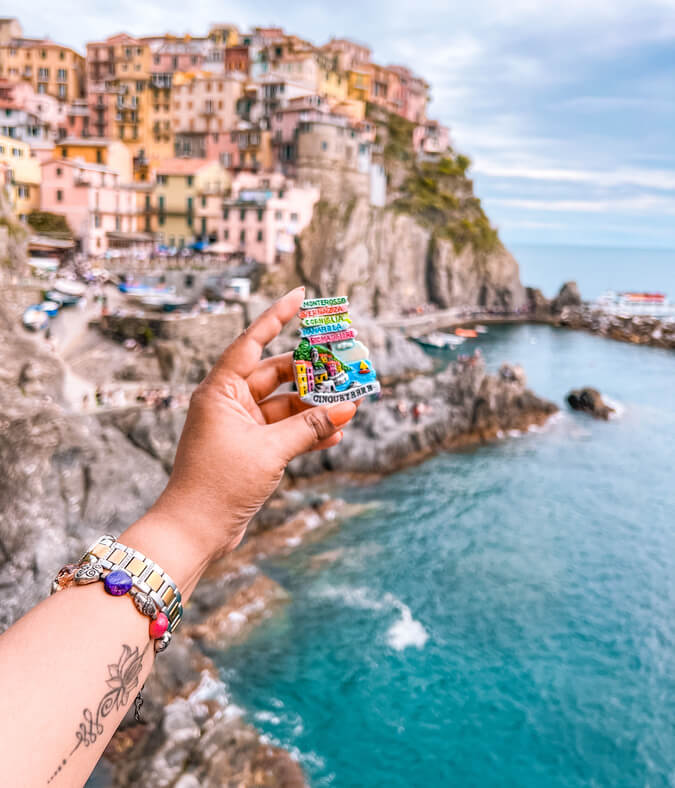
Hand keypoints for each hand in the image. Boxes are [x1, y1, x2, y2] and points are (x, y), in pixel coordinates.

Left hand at [150, 287, 357, 562]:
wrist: (195, 532)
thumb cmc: (219, 484)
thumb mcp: (270, 451)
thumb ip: (310, 426)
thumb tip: (349, 409)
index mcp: (220, 391)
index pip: (253, 342)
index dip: (277, 316)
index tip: (301, 295)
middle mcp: (229, 403)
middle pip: (277, 375)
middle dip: (312, 374)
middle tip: (346, 367)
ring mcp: (239, 427)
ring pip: (285, 406)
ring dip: (315, 409)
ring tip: (351, 406)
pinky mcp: (249, 450)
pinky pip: (283, 432)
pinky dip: (307, 433)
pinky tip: (335, 435)